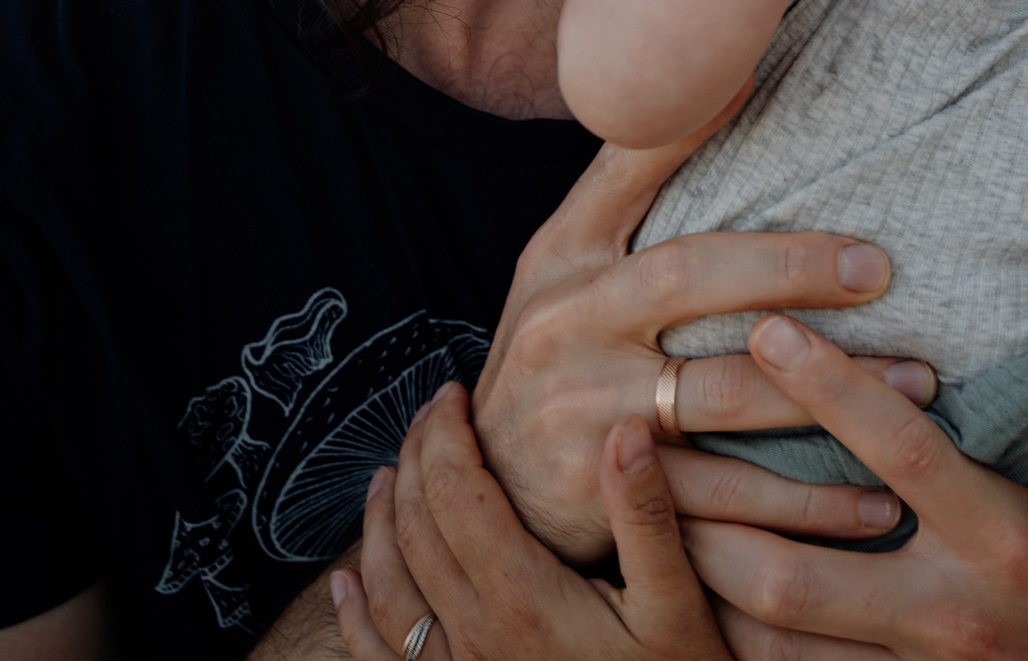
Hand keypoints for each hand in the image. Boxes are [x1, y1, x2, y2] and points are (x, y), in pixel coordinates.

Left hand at [331, 385, 728, 660]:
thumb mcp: (680, 604)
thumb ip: (647, 518)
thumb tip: (623, 428)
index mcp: (524, 596)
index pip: (459, 493)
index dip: (448, 435)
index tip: (454, 393)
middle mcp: (477, 633)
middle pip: (416, 529)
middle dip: (415, 460)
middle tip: (429, 414)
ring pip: (390, 586)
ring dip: (380, 523)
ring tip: (385, 476)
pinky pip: (384, 657)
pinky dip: (356, 617)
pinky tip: (347, 587)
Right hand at [472, 118, 938, 564]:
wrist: (490, 492)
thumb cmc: (558, 352)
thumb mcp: (568, 262)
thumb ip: (634, 178)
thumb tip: (731, 75)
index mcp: (565, 257)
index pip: (626, 171)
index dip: (684, 129)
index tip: (762, 80)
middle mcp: (567, 324)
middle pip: (691, 277)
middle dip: (794, 270)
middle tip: (881, 271)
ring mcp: (585, 413)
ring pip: (725, 395)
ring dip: (829, 396)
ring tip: (917, 387)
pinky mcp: (613, 497)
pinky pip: (729, 499)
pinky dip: (807, 504)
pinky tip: (877, 503)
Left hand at [682, 321, 1027, 660]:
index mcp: (1001, 539)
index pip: (900, 451)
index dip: (830, 389)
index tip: (768, 326)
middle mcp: (945, 610)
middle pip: (794, 570)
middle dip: (714, 514)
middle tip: (650, 444)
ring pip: (771, 639)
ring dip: (703, 581)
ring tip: (646, 516)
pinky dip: (731, 639)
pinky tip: (687, 592)